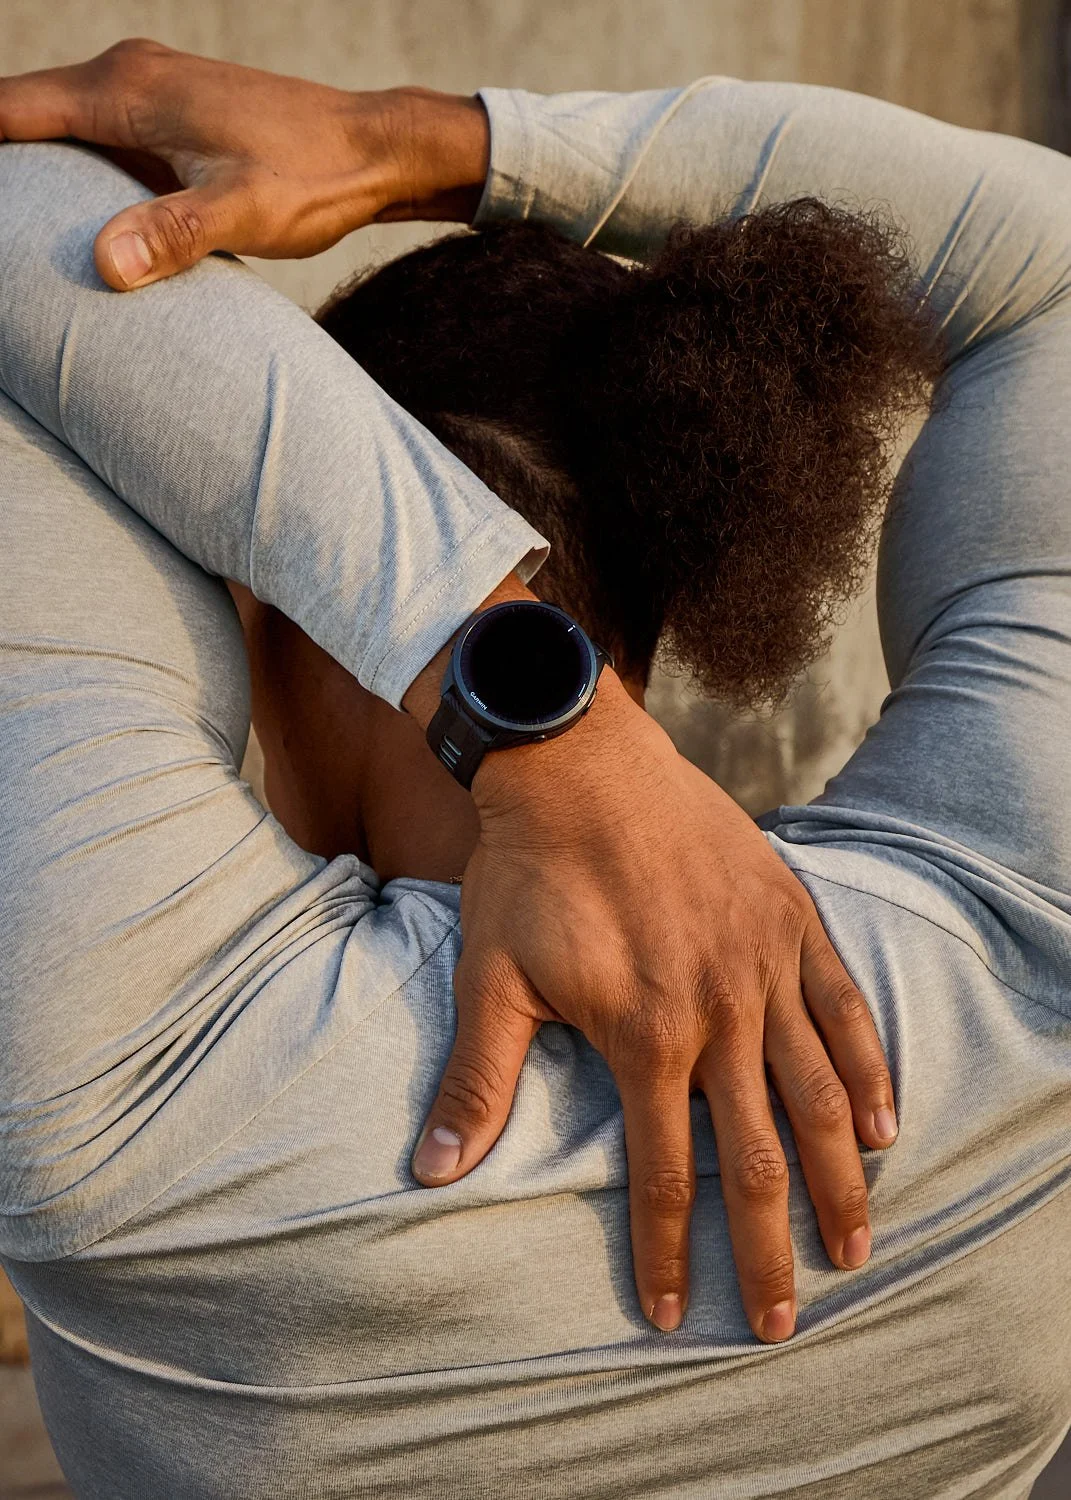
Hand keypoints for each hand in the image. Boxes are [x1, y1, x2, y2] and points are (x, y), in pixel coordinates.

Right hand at [0, 39, 487, 288]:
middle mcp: (130, 77)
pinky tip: (82, 225)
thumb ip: (173, 234)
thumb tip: (107, 263)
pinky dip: (82, 178)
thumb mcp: (242, 212)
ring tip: (26, 238)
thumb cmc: (314, 176)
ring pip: (65, 130)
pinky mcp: (174, 119)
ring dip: (41, 176)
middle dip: (9, 173)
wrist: (376, 150)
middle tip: (9, 245)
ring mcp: (151, 94)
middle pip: (27, 116)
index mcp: (126, 90)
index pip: (11, 111)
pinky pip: (102, 143)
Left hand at [404, 592, 896, 1341]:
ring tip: (854, 1245)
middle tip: (784, 1324)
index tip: (676, 1318)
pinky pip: (844, 1008)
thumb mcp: (493, 977)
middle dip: (769, 1250)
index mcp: (646, 1034)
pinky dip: (869, 1070)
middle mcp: (720, 1011)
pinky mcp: (789, 917)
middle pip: (759, 1155)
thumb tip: (430, 1175)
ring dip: (840, 1179)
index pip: (663, 1174)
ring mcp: (765, 963)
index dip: (670, 1254)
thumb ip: (478, 1081)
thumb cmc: (529, 871)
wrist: (576, 762)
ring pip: (820, 1094)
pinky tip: (884, 1123)